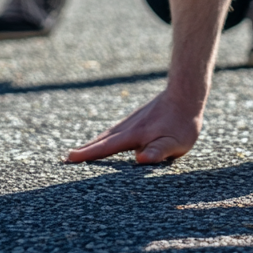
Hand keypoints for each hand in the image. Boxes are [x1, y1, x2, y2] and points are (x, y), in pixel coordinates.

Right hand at [66, 89, 201, 163]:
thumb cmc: (183, 122)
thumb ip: (158, 151)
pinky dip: (105, 138)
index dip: (88, 154)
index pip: (107, 148)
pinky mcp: (137, 119)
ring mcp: (132, 121)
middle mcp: (129, 127)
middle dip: (85, 150)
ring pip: (108, 134)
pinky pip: (116, 131)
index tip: (70, 158)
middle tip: (66, 159)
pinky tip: (105, 141)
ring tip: (80, 153)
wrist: (186, 93)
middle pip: (102, 141)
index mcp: (135, 135)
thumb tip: (140, 159)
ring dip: (93, 144)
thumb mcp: (176, 142)